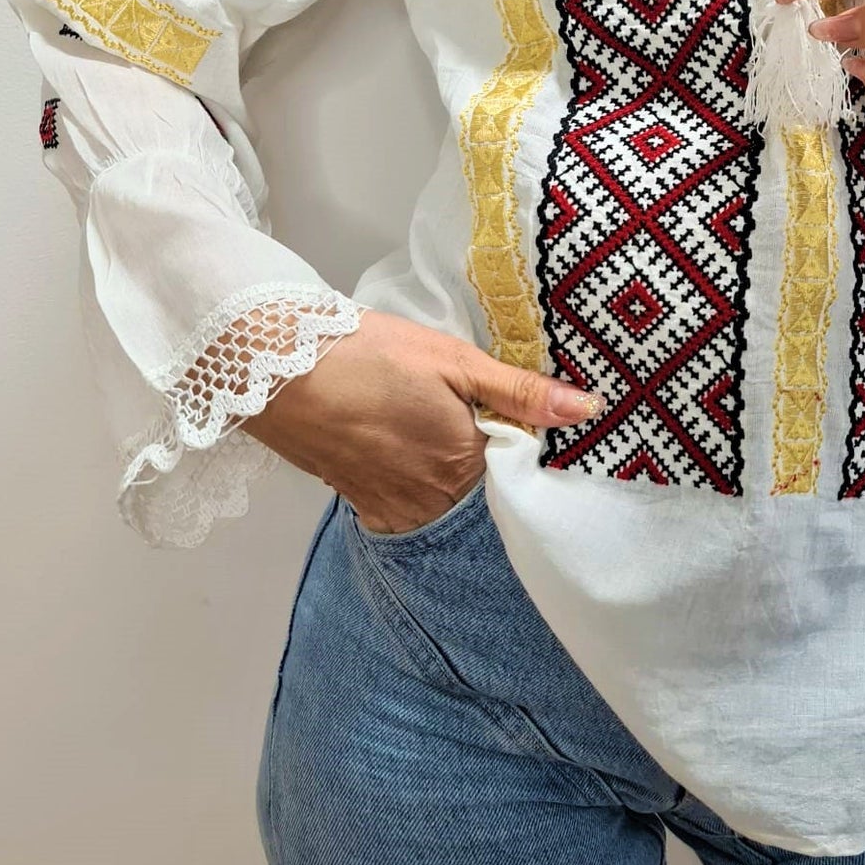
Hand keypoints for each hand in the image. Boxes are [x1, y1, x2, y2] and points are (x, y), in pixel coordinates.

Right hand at [239, 308, 604, 534]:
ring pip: (443, 507)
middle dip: (491, 475)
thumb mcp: (453, 360)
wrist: (274, 367)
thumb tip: (590, 410)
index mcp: (463, 466)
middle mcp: (430, 502)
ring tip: (445, 441)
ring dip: (453, 484)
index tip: (535, 436)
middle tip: (490, 436)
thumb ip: (522, 392)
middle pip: (481, 500)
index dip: (528, 457)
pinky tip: (412, 454)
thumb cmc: (368, 355)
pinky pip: (405, 510)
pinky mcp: (358, 503)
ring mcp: (390, 508)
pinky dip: (417, 489)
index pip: (518, 477)